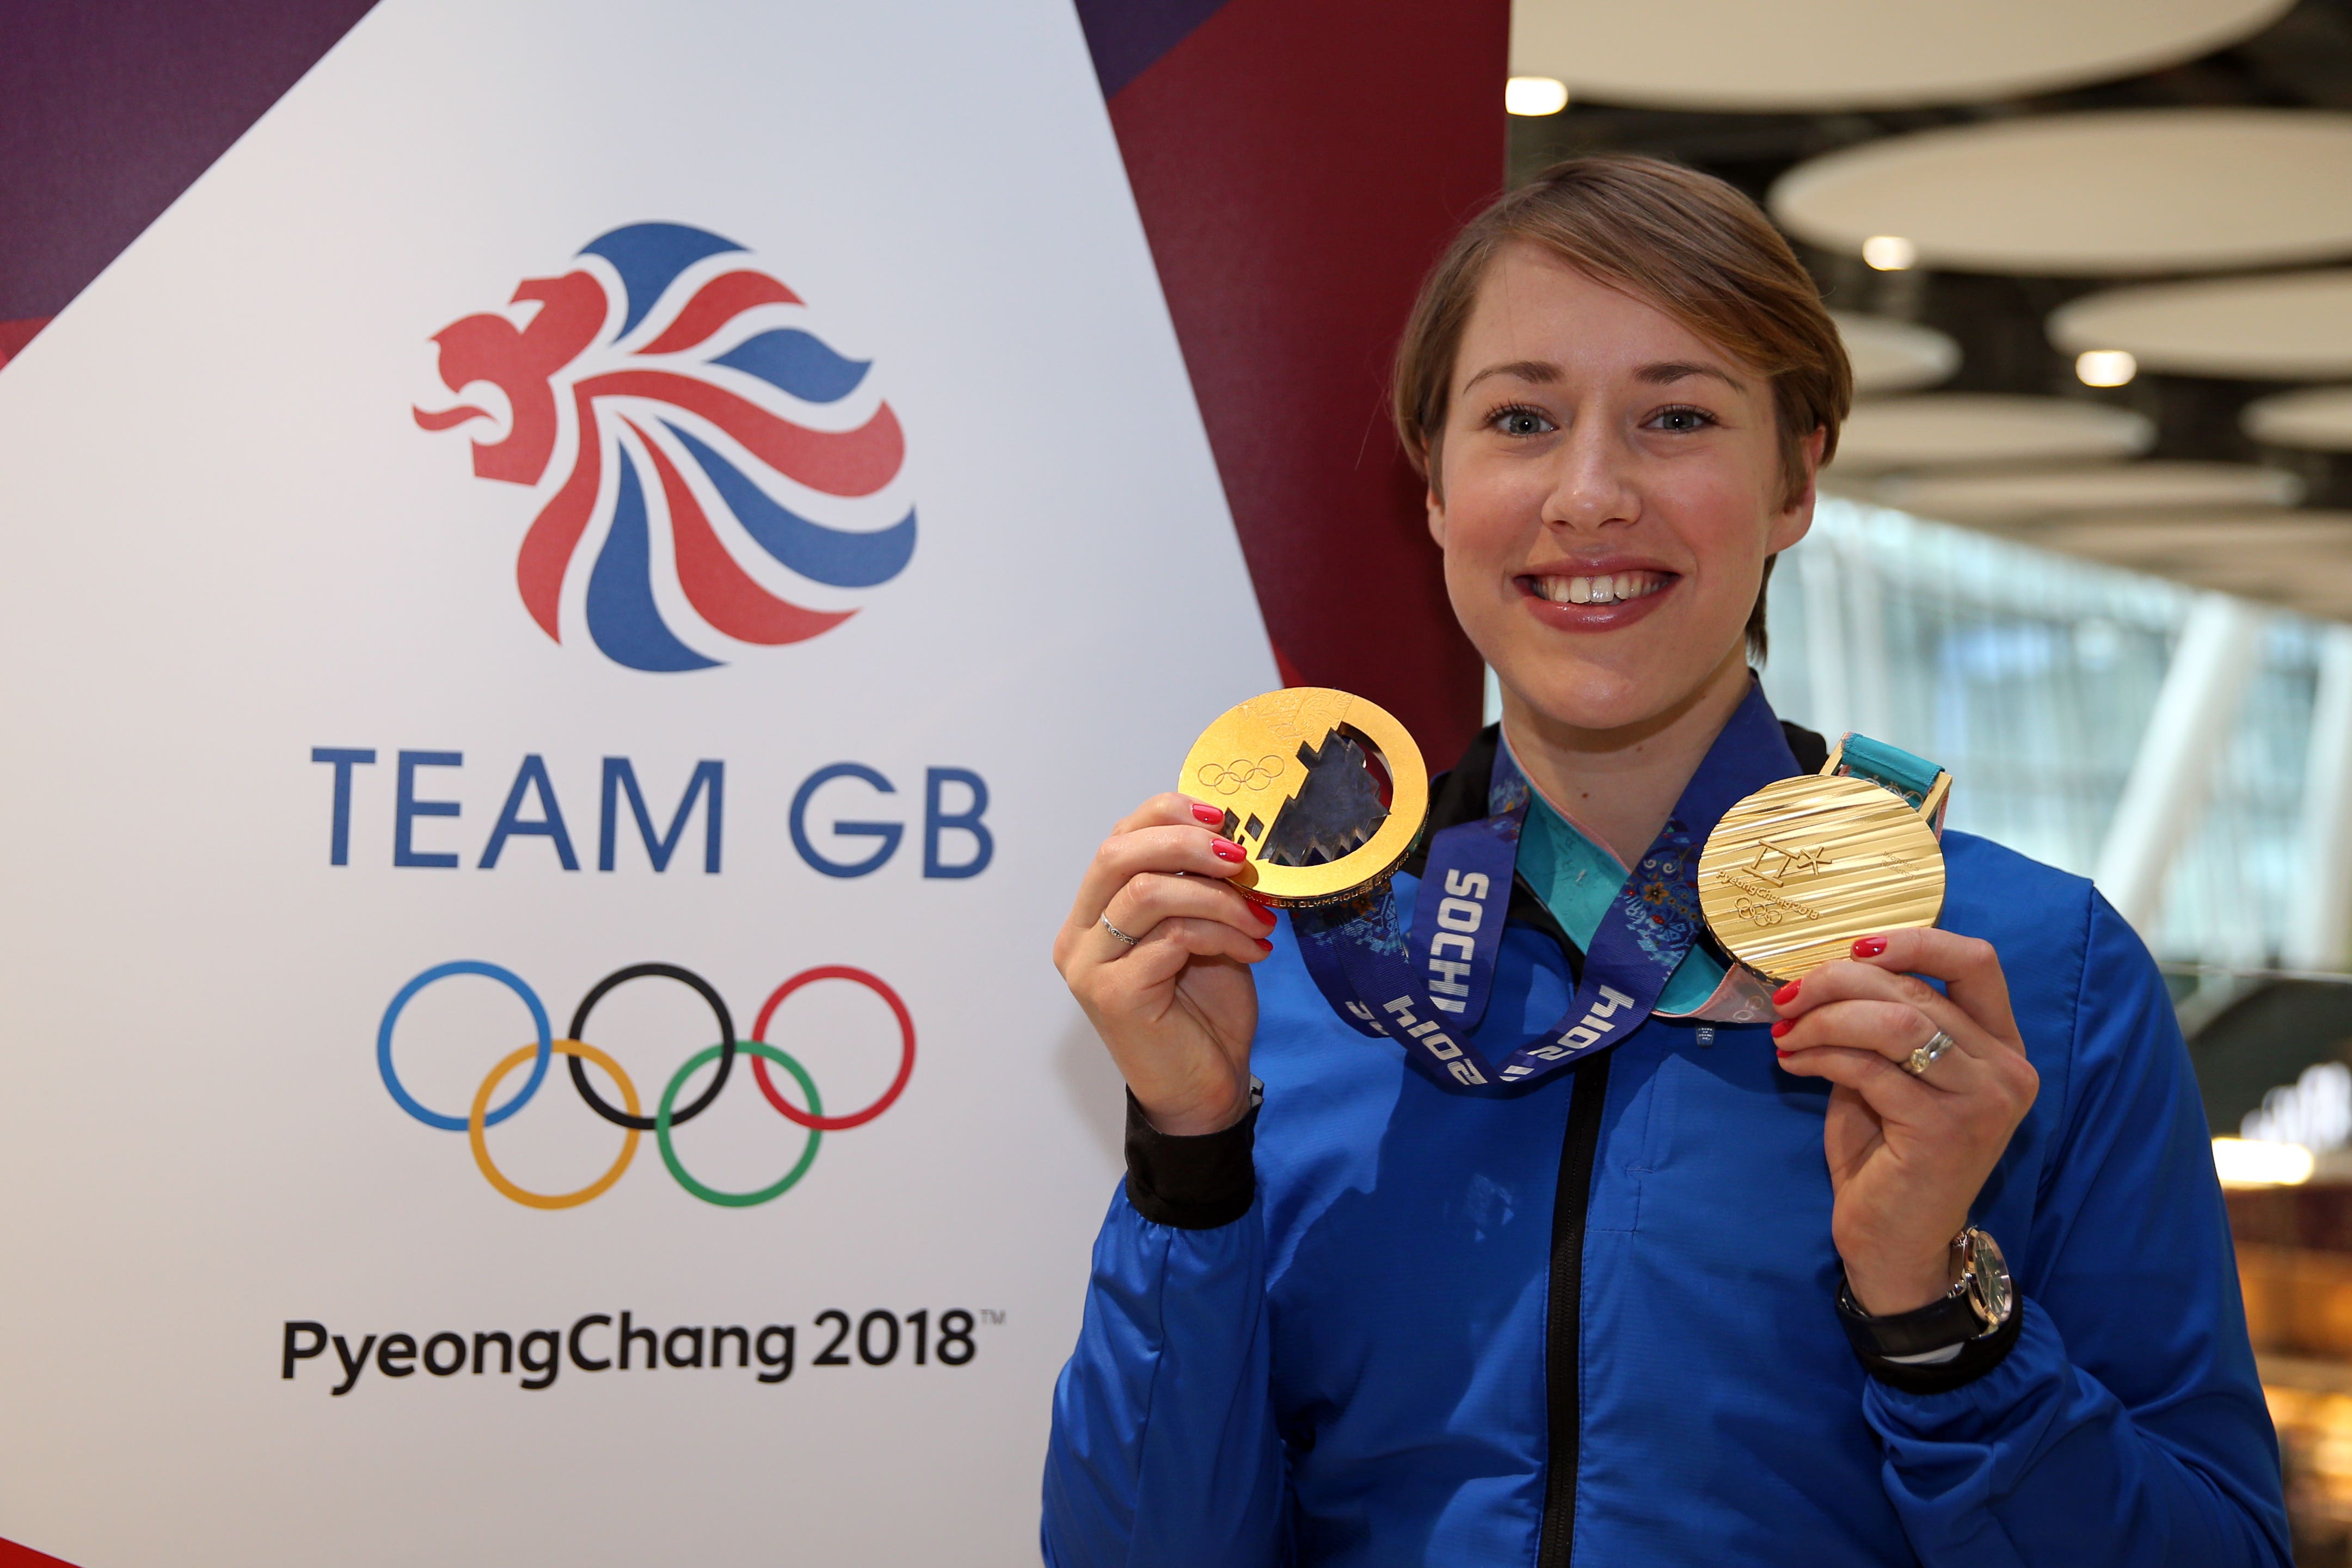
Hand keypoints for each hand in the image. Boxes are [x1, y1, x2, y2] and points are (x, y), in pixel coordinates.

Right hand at [1052, 794, 1275, 1135]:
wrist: (1205, 1091)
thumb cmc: (1203, 1012)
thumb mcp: (1202, 933)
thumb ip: (1198, 887)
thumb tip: (1230, 835)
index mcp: (1093, 914)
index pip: (1117, 839)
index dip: (1166, 815)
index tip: (1222, 816)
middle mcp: (1078, 937)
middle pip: (1117, 854)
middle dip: (1187, 843)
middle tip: (1240, 859)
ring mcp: (1089, 967)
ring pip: (1148, 893)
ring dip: (1217, 897)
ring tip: (1259, 918)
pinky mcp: (1114, 995)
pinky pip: (1173, 938)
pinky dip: (1223, 933)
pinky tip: (1255, 949)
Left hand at [1769, 929, 2038, 1315]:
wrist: (1894, 1243)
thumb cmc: (1888, 1154)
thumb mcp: (1891, 1074)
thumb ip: (1881, 1022)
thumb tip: (1829, 971)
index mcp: (2001, 1046)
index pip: (1976, 962)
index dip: (1913, 941)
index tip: (1852, 949)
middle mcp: (2007, 1070)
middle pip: (1917, 990)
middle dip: (1838, 983)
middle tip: (1788, 998)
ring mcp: (1984, 1102)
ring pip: (1896, 1022)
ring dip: (1826, 1018)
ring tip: (1786, 1033)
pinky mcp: (1945, 1131)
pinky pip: (1870, 1068)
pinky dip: (1821, 1055)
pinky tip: (1792, 1062)